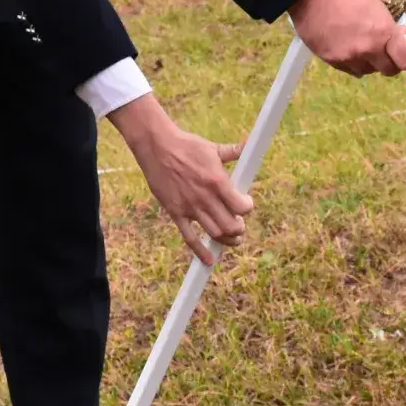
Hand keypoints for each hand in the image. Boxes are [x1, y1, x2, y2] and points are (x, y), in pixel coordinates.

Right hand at [109, 93, 250, 265]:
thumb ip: (233, 151)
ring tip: (233, 237)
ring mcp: (190, 207)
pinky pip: (189, 237)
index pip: (242, 207)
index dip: (248, 208)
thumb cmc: (186, 145)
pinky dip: (200, 251)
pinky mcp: (176, 212)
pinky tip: (209, 260)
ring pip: (214, 233)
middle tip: (240, 224)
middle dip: (239, 228)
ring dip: (227, 240)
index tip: (246, 204)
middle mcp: (205, 198)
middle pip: (230, 225)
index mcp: (217, 181)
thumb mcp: (212, 148)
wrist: (157, 147)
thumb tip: (248, 144)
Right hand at [286, 0, 405, 75]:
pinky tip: (347, 46)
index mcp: (382, 32)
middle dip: (390, 60)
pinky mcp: (330, 60)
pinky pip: (348, 69)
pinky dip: (352, 61)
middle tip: (386, 48)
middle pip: (389, 70)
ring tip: (362, 44)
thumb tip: (399, 36)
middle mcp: (367, 50)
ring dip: (370, 61)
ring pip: (367, 71)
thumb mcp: (374, 3)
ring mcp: (347, 58)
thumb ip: (387, 25)